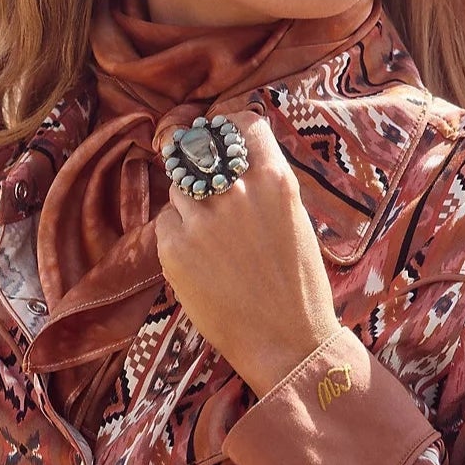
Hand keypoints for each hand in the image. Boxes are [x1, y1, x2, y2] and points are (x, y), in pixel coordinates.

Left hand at [155, 111, 343, 395]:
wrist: (286, 340)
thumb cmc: (299, 286)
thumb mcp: (295, 221)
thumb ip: (266, 187)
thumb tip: (237, 160)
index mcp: (274, 179)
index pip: (242, 124)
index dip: (228, 128)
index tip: (222, 137)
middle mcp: (236, 191)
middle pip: (202, 152)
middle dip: (200, 164)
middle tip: (204, 185)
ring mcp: (201, 219)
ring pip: (179, 187)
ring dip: (188, 204)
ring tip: (208, 236)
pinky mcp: (174, 247)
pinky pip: (165, 222)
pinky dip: (175, 234)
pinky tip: (197, 260)